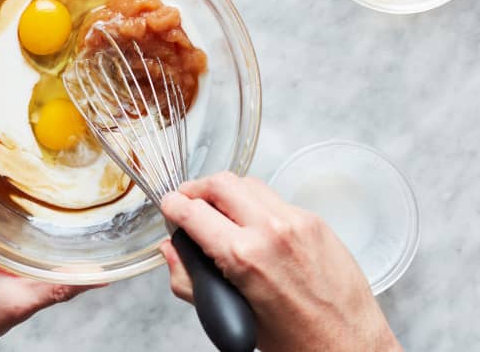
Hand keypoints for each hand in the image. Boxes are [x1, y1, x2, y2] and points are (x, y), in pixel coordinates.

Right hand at [159, 173, 401, 351]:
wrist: (350, 347)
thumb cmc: (296, 341)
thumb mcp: (232, 313)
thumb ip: (190, 280)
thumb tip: (172, 253)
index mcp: (244, 256)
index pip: (193, 211)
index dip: (172, 206)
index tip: (168, 207)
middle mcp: (271, 230)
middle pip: (220, 182)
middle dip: (197, 189)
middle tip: (188, 202)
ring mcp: (297, 221)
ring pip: (249, 183)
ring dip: (227, 192)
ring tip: (218, 210)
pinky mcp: (315, 221)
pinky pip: (276, 199)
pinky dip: (256, 204)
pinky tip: (252, 224)